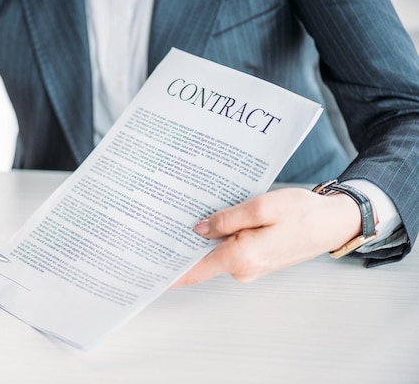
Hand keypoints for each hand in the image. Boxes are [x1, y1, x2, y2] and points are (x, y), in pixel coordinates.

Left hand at [174, 187, 366, 285]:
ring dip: (203, 237)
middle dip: (182, 245)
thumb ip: (227, 219)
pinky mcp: (256, 260)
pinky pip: (230, 250)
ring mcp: (250, 267)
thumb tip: (198, 229)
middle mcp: (243, 269)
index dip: (170, 271)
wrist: (332, 223)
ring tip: (186, 211)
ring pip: (216, 253)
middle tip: (161, 221)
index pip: (195, 272)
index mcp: (241, 258)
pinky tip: (216, 218)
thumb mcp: (262, 207)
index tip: (148, 265)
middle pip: (202, 260)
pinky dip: (221, 236)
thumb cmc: (302, 213)